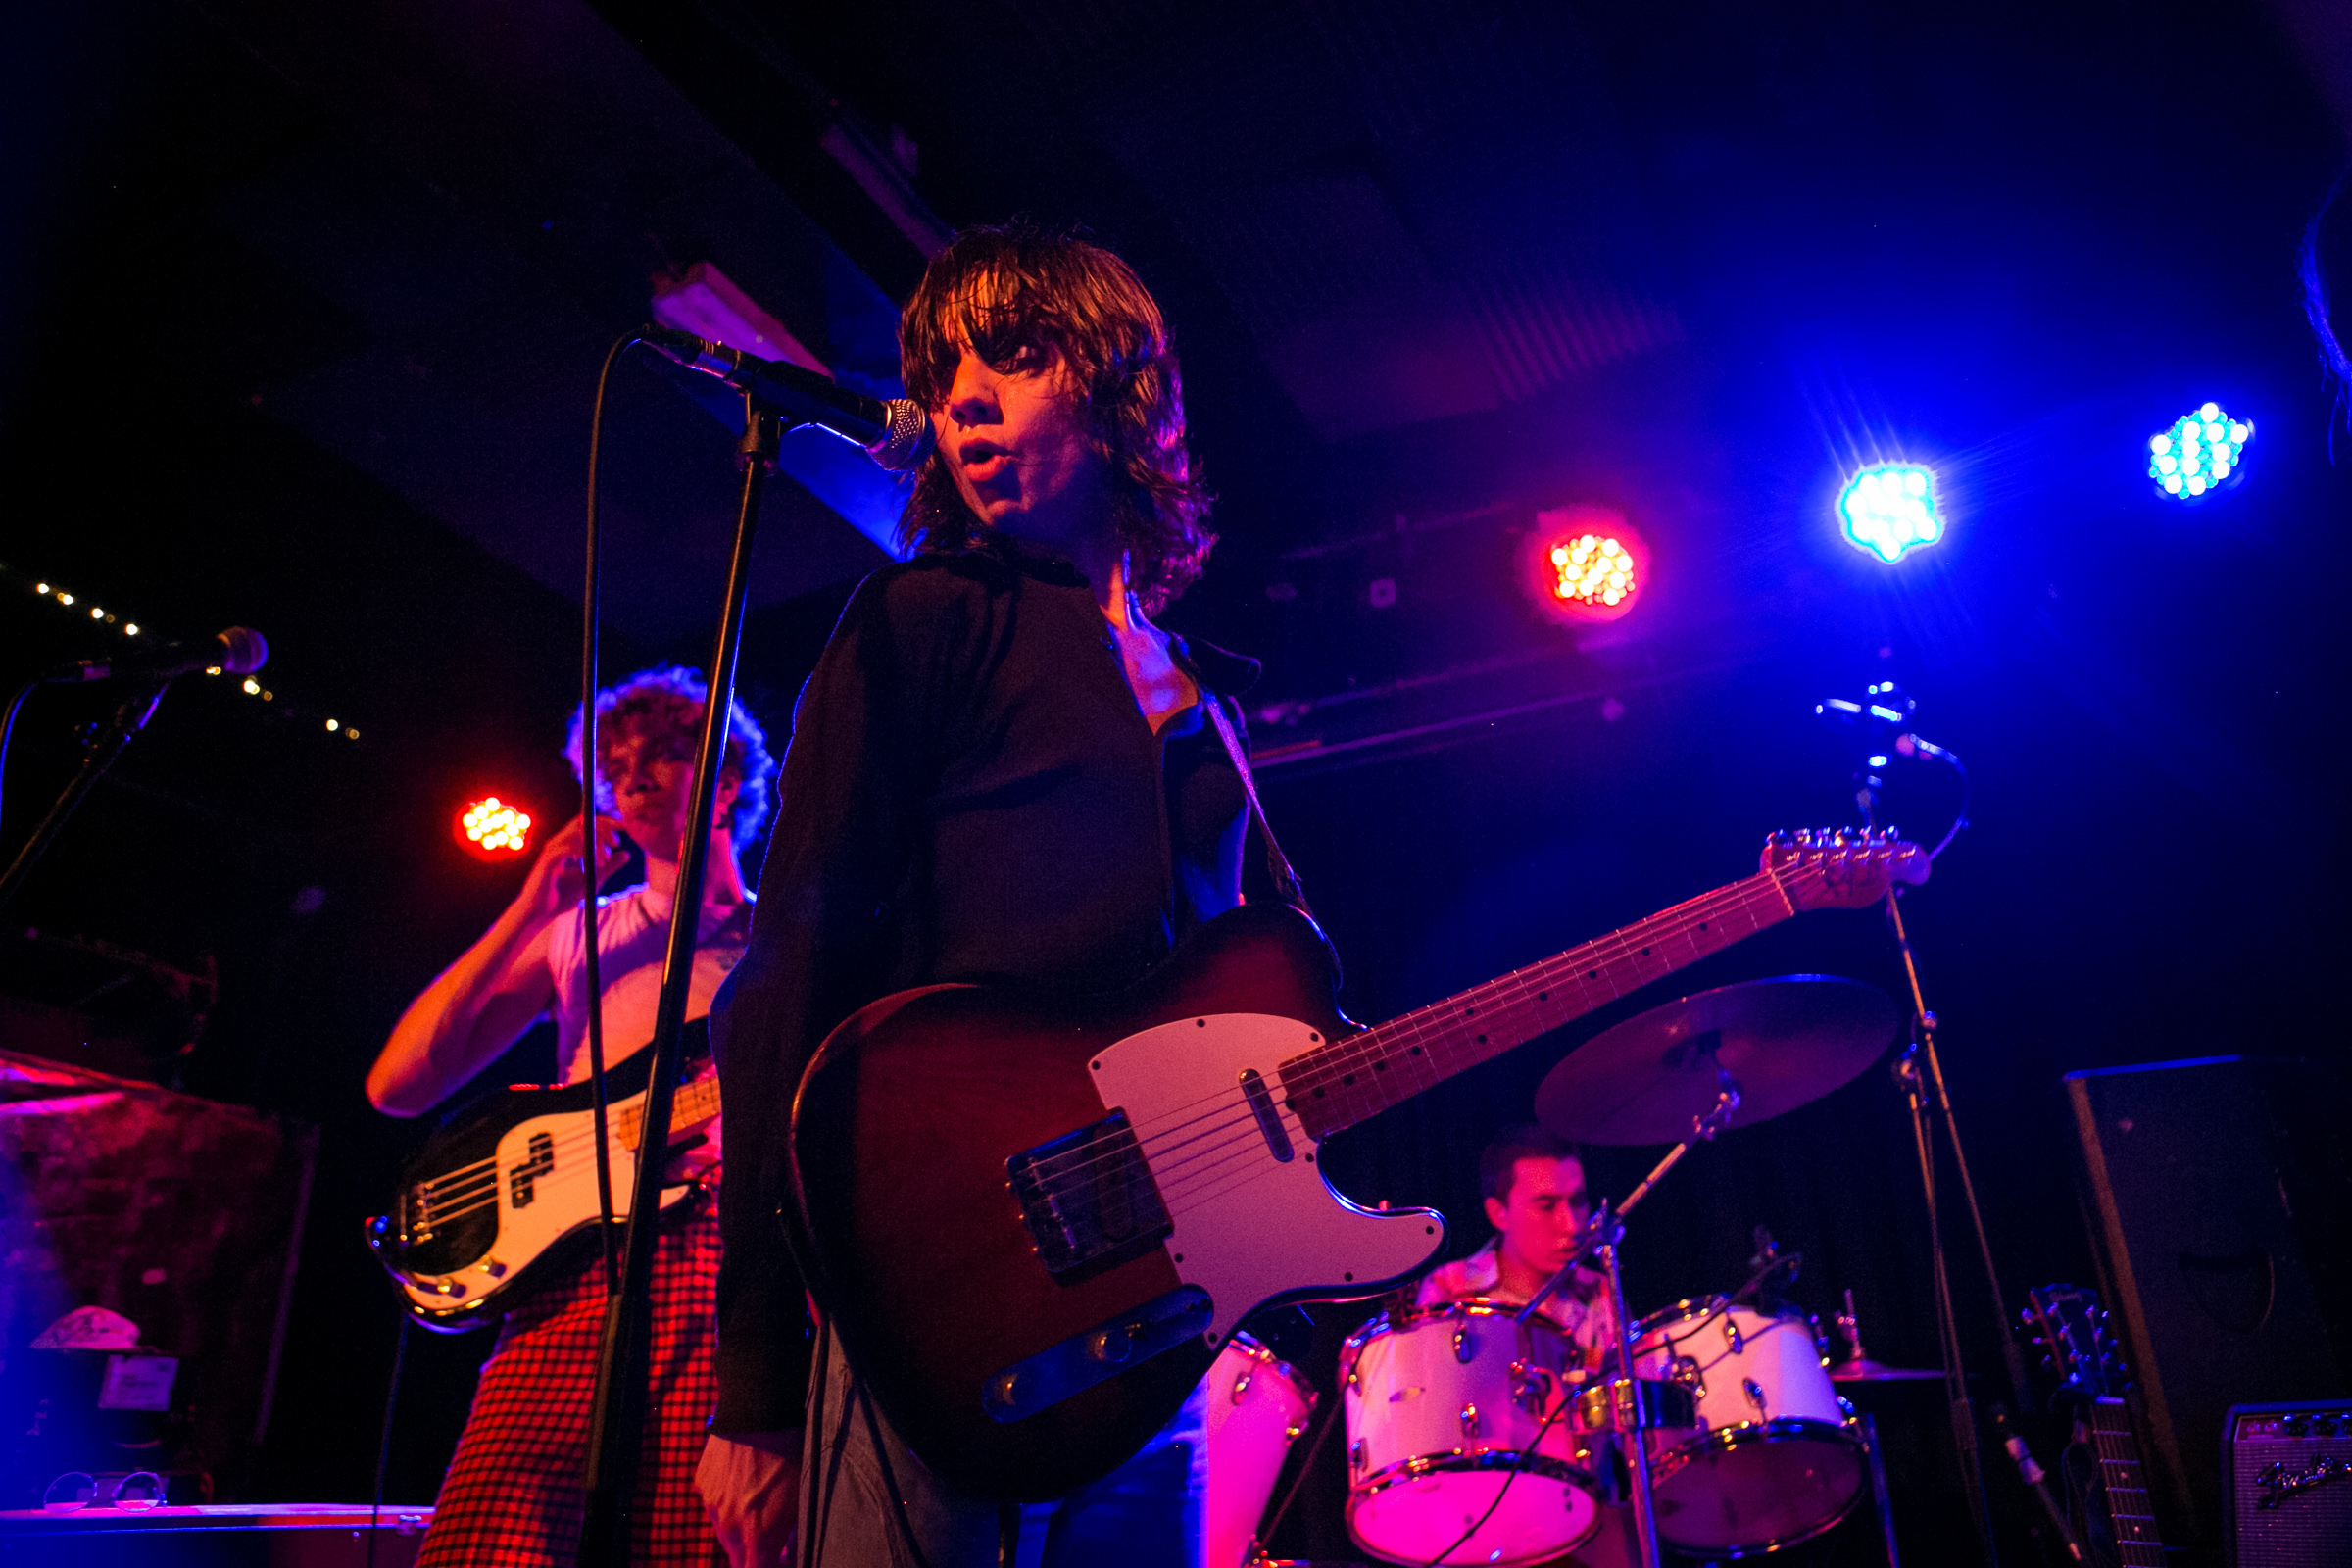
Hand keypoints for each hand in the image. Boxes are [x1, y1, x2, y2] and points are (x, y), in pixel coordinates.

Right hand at [518, 813, 626, 921]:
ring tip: (604, 860)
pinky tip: (590, 863)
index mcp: (568, 844)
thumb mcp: (593, 879)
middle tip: (616, 843)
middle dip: (602, 828)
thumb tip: (627, 854)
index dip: (605, 821)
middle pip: (581, 822)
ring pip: (575, 833)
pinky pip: (564, 848)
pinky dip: (580, 852)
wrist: (540, 913)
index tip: (624, 826)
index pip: (587, 823)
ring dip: (594, 843)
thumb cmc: (562, 896)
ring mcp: (551, 851)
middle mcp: (558, 843)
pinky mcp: (547, 863)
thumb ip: (609, 866)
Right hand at [696, 1429, 801, 1566]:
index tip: (780, 1558)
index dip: (771, 1566)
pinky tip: (742, 1479)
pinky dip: (727, 1499)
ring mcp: (712, 1507)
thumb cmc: (789, 1456)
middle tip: (770, 1530)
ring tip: (757, 1497)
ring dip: (739, 1524)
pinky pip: (715, 1503)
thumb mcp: (801, 1499)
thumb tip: (787, 1548)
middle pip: (737, 1555)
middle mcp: (729, 1528)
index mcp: (757, 1537)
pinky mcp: (703, 1485)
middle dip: (753, 1549)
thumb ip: (790, 1533)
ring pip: (724, 1529)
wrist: (758, 1416)